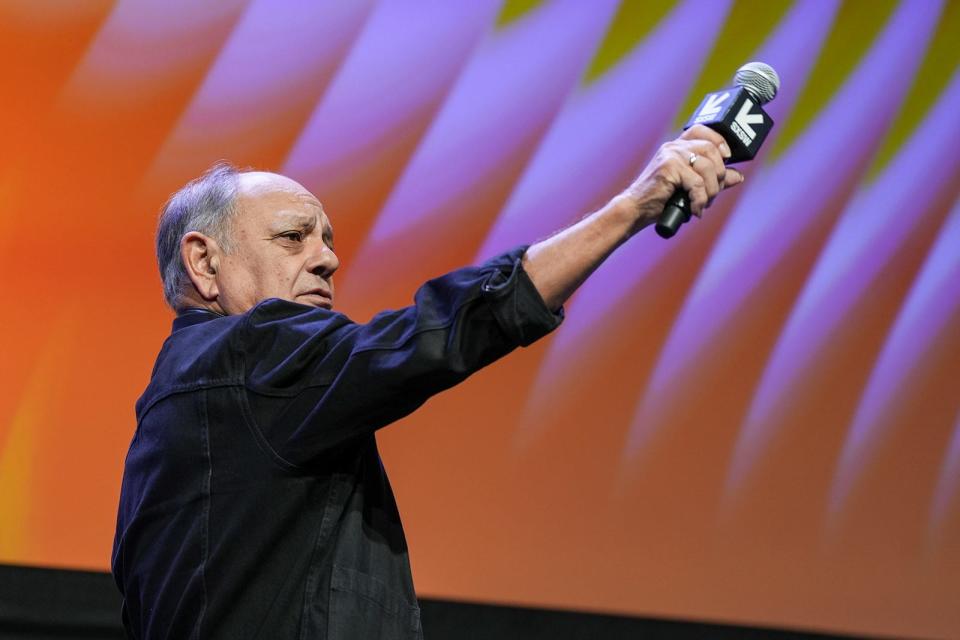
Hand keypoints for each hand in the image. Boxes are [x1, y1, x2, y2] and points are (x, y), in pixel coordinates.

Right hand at [617, 125, 744, 230]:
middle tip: (712, 193)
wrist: (636, 209)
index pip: (701, 130)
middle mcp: (674, 147)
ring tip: (703, 204)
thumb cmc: (661, 199)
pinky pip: (696, 183)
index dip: (718, 140)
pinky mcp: (669, 168)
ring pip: (707, 167)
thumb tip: (737, 176)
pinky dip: (700, 200)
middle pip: (710, 149)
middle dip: (719, 174)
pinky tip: (695, 210)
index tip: (726, 157)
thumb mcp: (691, 187)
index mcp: (677, 147)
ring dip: (711, 191)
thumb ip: (713, 179)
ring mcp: (671, 156)